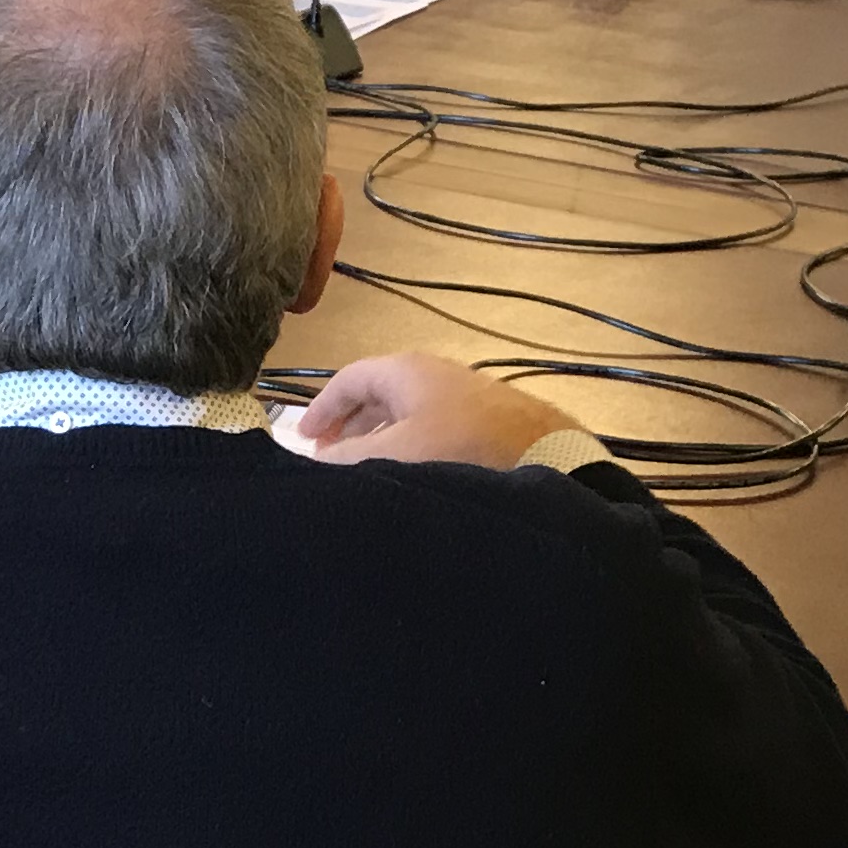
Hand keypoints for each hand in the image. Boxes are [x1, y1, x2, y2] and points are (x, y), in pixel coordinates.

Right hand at [294, 351, 570, 467]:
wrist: (547, 458)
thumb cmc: (461, 449)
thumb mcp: (396, 454)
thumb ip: (348, 460)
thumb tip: (317, 463)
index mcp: (405, 370)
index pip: (348, 380)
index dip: (320, 409)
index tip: (300, 441)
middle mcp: (434, 374)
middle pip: (377, 395)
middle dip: (348, 427)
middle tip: (327, 460)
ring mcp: (463, 396)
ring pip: (405, 414)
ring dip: (379, 440)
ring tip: (365, 474)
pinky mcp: (486, 422)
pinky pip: (431, 429)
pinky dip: (409, 447)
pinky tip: (412, 477)